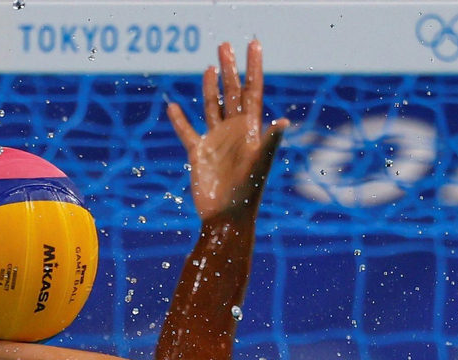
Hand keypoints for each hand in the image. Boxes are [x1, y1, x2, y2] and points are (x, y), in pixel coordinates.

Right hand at [167, 39, 288, 220]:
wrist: (226, 218)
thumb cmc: (246, 193)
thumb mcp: (258, 164)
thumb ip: (269, 141)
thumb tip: (284, 121)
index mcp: (250, 129)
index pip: (254, 91)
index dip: (254, 67)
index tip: (253, 45)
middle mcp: (234, 132)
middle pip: (233, 93)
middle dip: (230, 69)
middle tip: (225, 46)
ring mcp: (216, 141)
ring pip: (213, 106)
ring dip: (210, 87)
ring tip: (210, 67)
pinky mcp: (199, 153)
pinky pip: (187, 132)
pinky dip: (179, 120)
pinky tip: (173, 106)